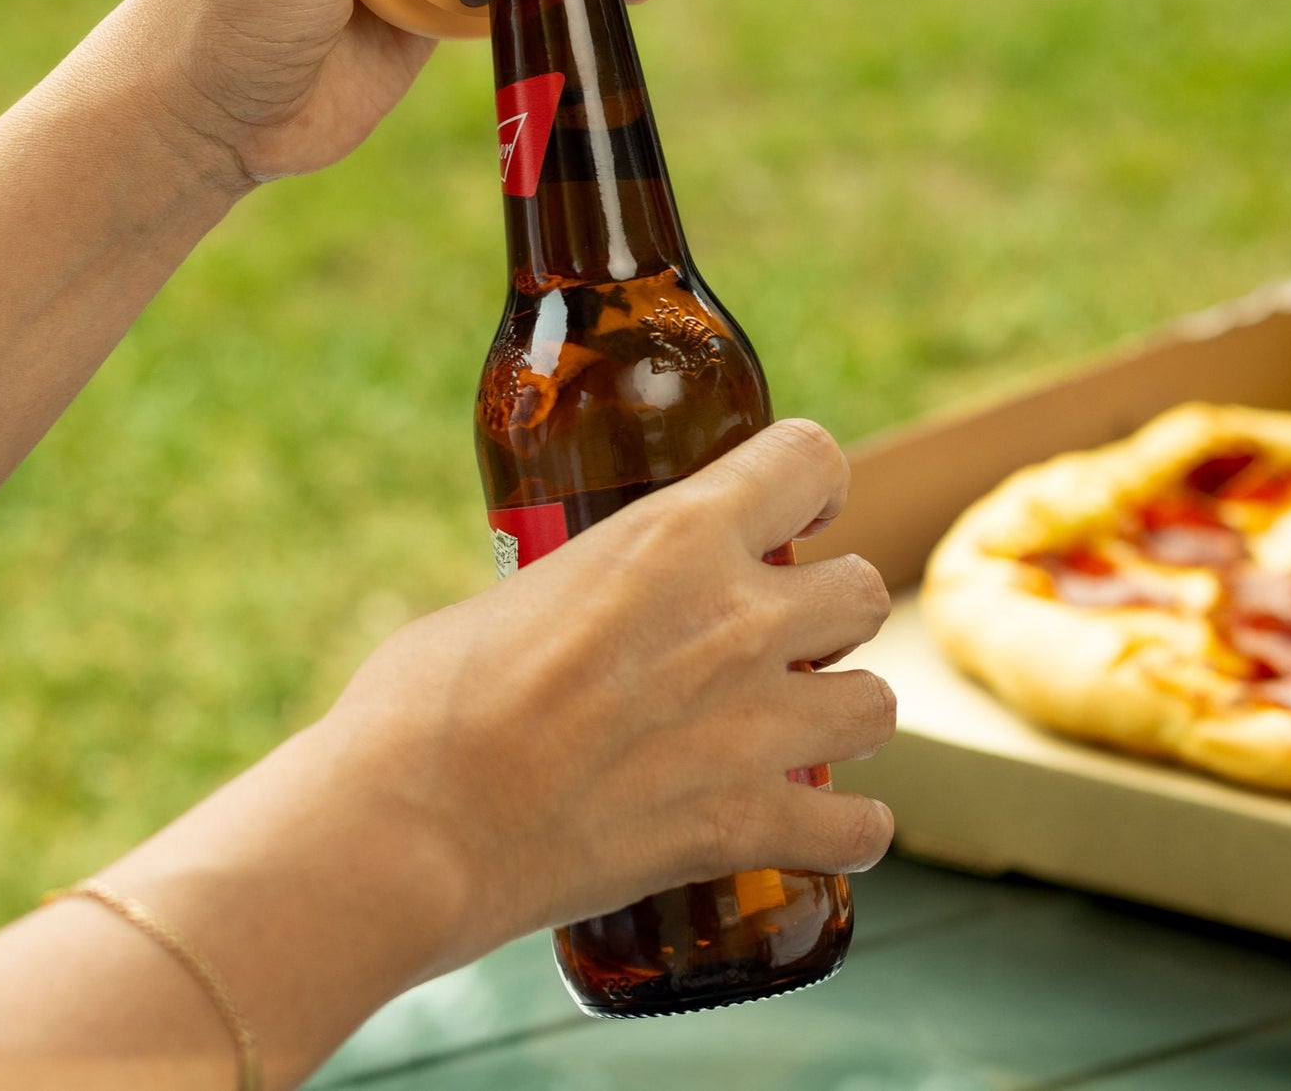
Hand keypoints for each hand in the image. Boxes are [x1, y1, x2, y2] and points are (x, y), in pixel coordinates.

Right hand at [315, 418, 896, 963]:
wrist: (410, 826)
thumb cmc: (425, 701)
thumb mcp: (519, 590)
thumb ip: (586, 586)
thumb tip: (581, 612)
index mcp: (678, 533)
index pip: (810, 458)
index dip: (814, 480)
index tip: (803, 508)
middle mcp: (739, 618)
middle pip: (862, 590)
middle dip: (831, 611)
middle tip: (786, 635)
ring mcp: (754, 725)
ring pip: (879, 702)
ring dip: (845, 712)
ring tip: (803, 727)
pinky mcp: (744, 825)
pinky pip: (857, 829)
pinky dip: (846, 831)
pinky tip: (823, 829)